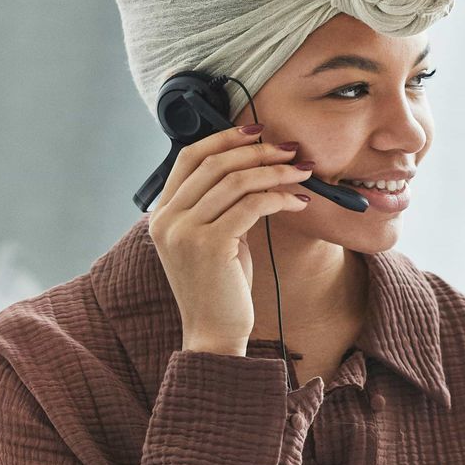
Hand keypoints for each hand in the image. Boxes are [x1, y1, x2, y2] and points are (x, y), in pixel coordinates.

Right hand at [147, 121, 313, 354]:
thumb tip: (253, 167)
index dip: (223, 138)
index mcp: (162, 214)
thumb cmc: (218, 287)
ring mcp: (184, 231)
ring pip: (235, 181)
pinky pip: (251, 205)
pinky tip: (297, 202)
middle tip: (290, 149)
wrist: (212, 333)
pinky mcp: (209, 244)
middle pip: (214, 163)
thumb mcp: (212, 238)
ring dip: (275, 172)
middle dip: (257, 151)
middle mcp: (167, 219)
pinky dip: (279, 197)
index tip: (257, 131)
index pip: (189, 158)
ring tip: (302, 173)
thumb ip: (218, 205)